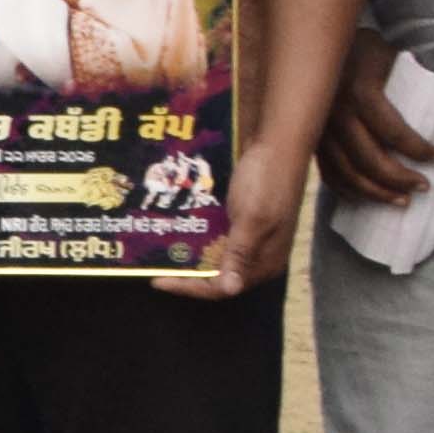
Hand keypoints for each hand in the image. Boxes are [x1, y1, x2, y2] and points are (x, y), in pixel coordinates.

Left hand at [163, 134, 310, 300]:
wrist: (278, 141)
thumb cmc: (267, 180)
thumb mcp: (253, 219)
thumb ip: (240, 254)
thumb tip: (230, 290)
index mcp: (266, 262)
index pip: (223, 288)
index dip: (190, 287)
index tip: (158, 281)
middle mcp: (260, 254)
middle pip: (218, 275)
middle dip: (187, 273)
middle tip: (155, 267)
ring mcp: (253, 236)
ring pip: (216, 256)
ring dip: (191, 255)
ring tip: (161, 251)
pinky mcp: (245, 219)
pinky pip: (218, 236)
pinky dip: (199, 237)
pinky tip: (180, 231)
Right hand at [318, 32, 433, 210]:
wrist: (312, 41)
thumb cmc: (361, 47)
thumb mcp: (390, 55)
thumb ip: (411, 78)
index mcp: (360, 91)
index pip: (393, 131)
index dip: (418, 149)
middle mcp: (336, 113)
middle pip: (370, 160)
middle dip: (399, 179)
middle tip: (424, 186)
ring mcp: (320, 129)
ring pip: (348, 173)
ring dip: (377, 192)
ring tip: (402, 201)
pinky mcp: (311, 139)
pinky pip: (328, 173)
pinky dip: (348, 190)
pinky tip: (366, 197)